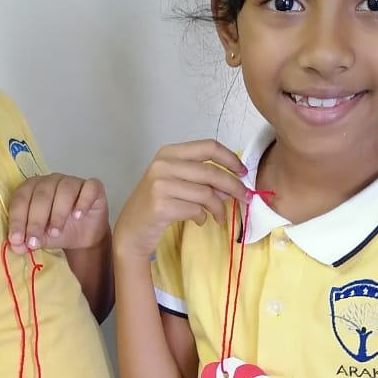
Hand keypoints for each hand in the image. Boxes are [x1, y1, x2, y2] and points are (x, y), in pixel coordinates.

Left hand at [7, 174, 109, 253]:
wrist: (84, 235)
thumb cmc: (58, 231)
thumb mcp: (40, 239)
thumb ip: (27, 241)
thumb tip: (16, 246)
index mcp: (32, 188)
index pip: (21, 198)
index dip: (17, 219)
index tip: (16, 239)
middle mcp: (51, 181)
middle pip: (41, 195)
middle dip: (36, 220)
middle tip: (34, 241)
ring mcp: (73, 182)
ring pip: (64, 190)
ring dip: (58, 213)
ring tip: (56, 232)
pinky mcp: (93, 188)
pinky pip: (89, 188)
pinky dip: (83, 201)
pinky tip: (79, 216)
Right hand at [113, 139, 248, 261]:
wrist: (131, 230)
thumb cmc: (156, 205)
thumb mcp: (177, 184)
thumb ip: (201, 180)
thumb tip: (232, 185)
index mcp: (169, 152)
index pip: (208, 147)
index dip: (231, 159)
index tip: (244, 173)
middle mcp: (162, 165)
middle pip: (211, 172)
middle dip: (234, 187)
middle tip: (245, 198)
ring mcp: (159, 185)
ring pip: (206, 193)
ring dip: (219, 208)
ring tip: (220, 217)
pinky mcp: (160, 206)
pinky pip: (195, 210)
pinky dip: (203, 217)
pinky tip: (200, 221)